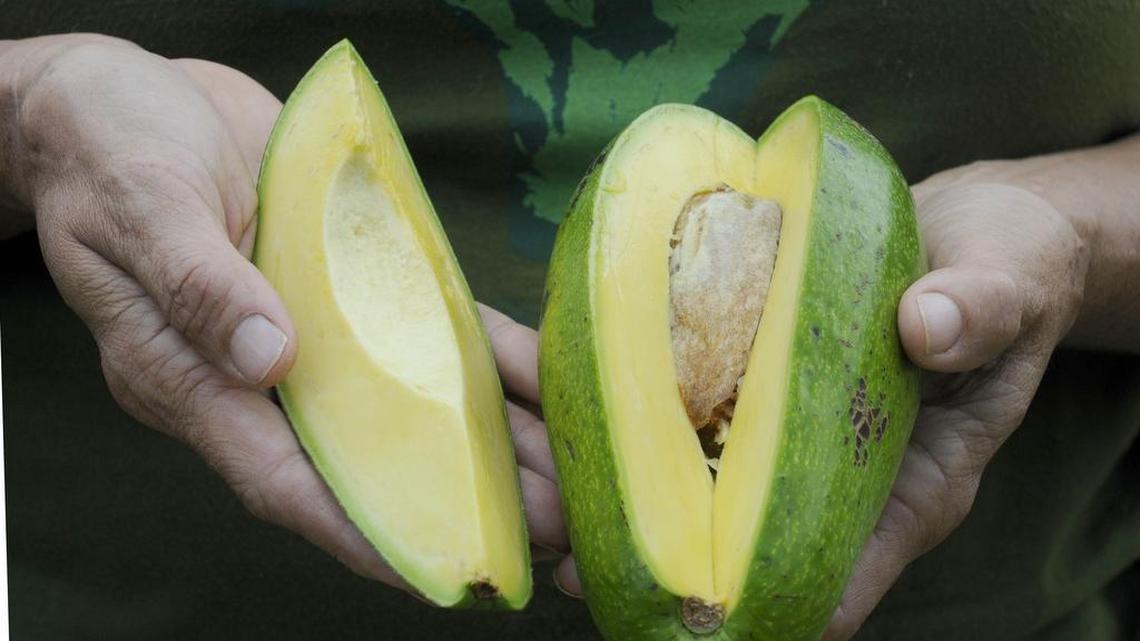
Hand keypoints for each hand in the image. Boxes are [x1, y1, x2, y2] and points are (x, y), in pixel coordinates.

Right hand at [8, 36, 565, 591]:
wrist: (130, 100)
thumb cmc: (109, 149)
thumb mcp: (143, 204)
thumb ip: (199, 283)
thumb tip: (270, 358)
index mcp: (191, 376)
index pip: (281, 477)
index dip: (358, 528)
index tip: (435, 567)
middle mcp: (260, 374)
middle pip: (364, 458)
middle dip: (451, 502)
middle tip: (539, 533)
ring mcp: (312, 332)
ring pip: (407, 405)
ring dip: (483, 445)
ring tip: (561, 484)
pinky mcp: (348, 285)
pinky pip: (420, 333)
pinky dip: (478, 361)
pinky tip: (538, 385)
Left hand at [546, 177, 1089, 608]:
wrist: (967, 229)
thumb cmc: (1005, 272)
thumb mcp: (1010, 285)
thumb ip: (980, 311)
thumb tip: (930, 325)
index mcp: (900, 486)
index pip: (827, 573)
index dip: (754, 601)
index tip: (679, 611)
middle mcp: (820, 469)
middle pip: (721, 531)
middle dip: (637, 540)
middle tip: (559, 545)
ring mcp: (770, 422)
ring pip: (672, 470)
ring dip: (593, 469)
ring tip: (512, 467)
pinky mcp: (735, 372)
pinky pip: (660, 393)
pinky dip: (599, 387)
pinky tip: (533, 371)